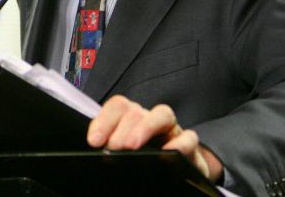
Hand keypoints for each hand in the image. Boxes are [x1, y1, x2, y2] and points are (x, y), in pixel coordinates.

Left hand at [87, 95, 220, 181]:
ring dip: (145, 127)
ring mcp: (172, 131)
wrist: (175, 177)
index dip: (104, 120)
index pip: (117, 107)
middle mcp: (150, 120)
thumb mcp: (123, 154)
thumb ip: (111, 148)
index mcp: (130, 119)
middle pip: (136, 111)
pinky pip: (189, 138)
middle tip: (113, 146)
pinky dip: (180, 143)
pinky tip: (168, 152)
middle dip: (121, 127)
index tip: (94, 140)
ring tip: (132, 146)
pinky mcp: (190, 148)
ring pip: (162, 114)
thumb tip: (97, 149)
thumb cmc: (143, 163)